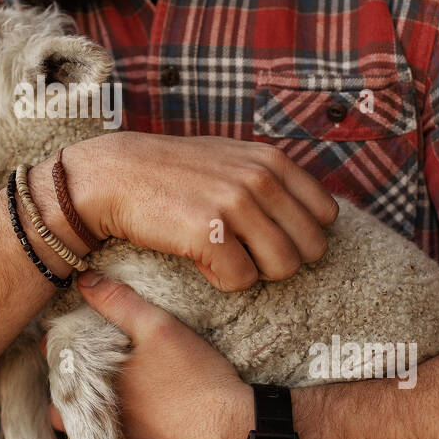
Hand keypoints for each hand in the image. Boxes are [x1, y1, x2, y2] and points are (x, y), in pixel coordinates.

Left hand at [47, 271, 253, 438]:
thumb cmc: (196, 381)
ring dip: (90, 421)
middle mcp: (95, 429)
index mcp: (90, 392)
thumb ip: (118, 303)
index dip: (61, 354)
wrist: (234, 438)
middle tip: (89, 375)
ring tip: (109, 401)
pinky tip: (137, 431)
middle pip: (63, 411)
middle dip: (69, 393)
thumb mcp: (159, 328)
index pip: (56, 371)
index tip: (72, 345)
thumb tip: (85, 280)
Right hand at [63, 131, 337, 290]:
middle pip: (310, 247)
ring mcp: (235, 205)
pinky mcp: (209, 234)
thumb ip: (271, 177)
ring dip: (254, 271)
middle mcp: (259, 179)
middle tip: (245, 252)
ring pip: (283, 268)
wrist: (113, 176)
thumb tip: (317, 213)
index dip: (300, 234)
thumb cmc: (171, 173)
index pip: (326, 214)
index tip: (269, 236)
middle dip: (281, 258)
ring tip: (224, 256)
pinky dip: (222, 280)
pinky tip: (200, 260)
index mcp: (271, 160)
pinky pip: (242, 281)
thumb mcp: (230, 157)